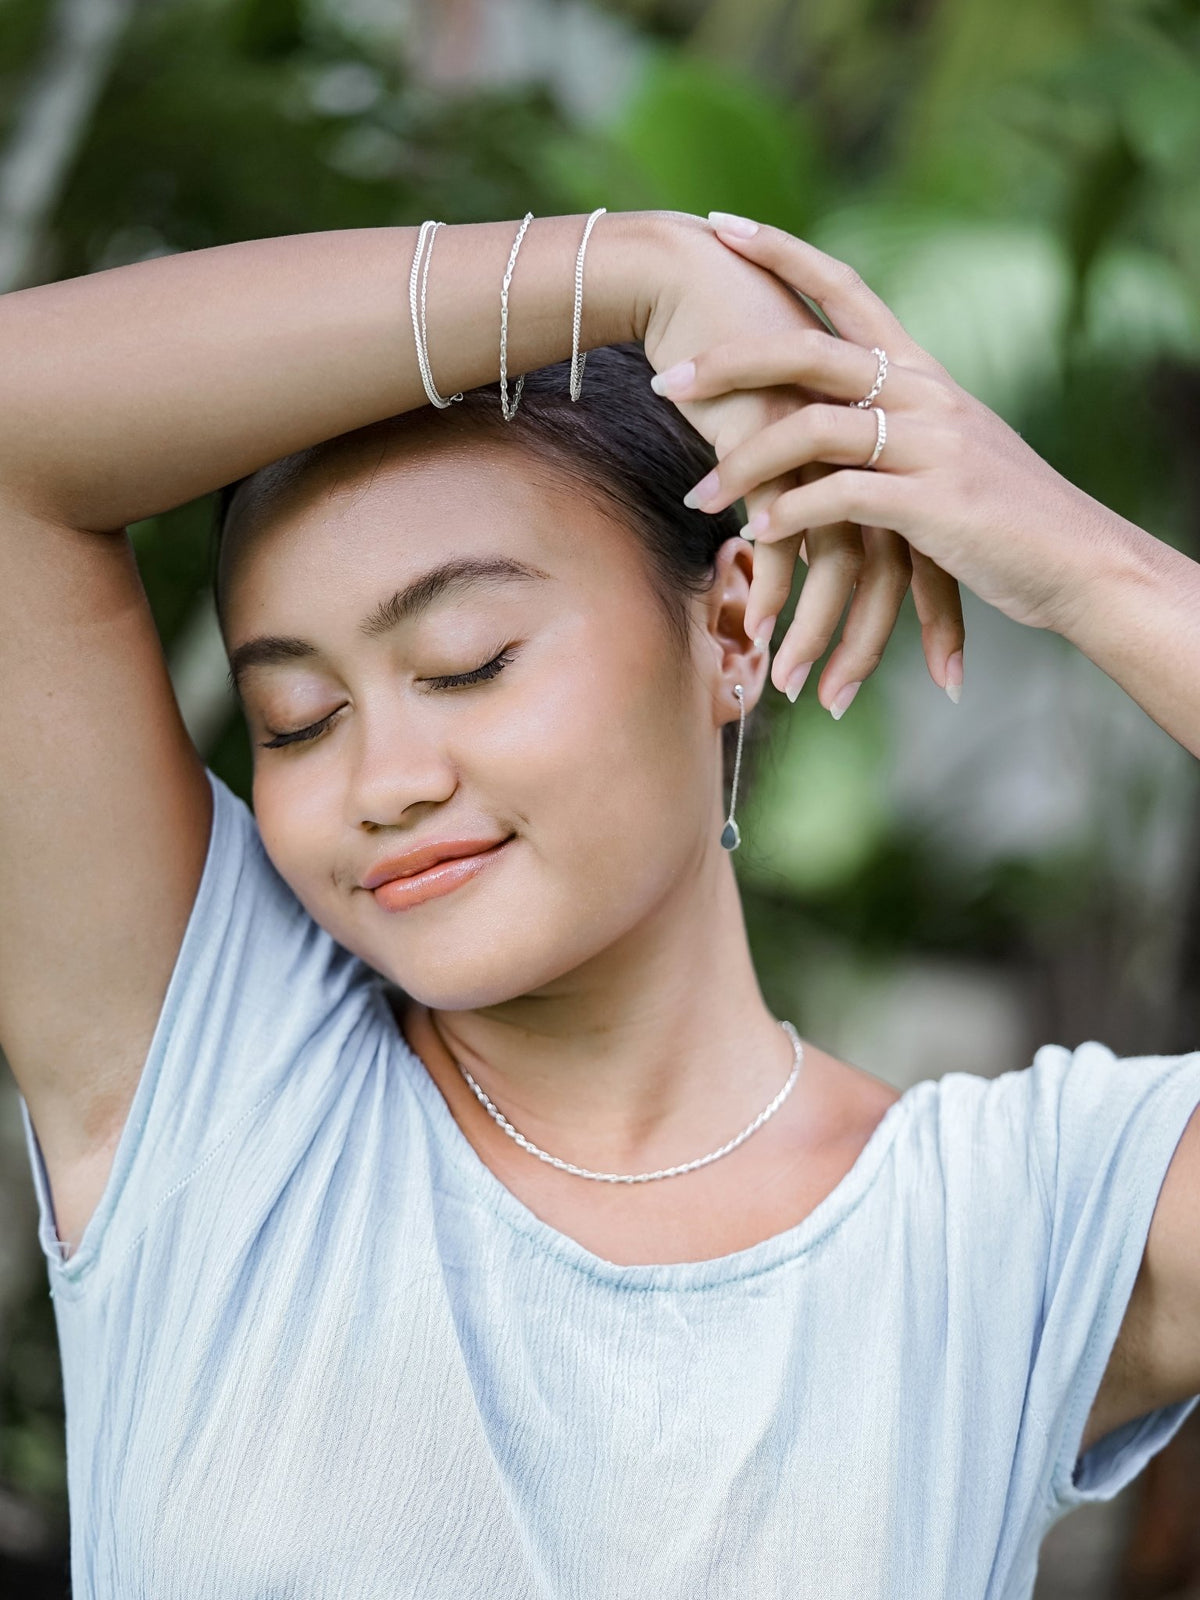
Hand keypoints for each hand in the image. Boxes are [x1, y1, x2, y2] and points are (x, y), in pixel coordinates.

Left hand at [653, 215, 1129, 713]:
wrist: (1077, 561)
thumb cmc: (1003, 514)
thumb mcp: (947, 451)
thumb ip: (892, 427)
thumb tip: (828, 421)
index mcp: (923, 370)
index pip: (846, 286)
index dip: (782, 251)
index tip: (721, 225)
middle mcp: (925, 392)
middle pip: (808, 349)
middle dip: (729, 362)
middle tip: (666, 381)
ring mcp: (930, 444)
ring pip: (812, 430)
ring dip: (744, 465)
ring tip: (699, 500)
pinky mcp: (932, 504)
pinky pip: (840, 497)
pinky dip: (793, 516)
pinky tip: (760, 537)